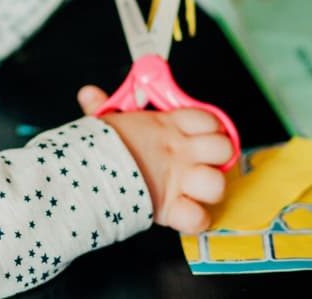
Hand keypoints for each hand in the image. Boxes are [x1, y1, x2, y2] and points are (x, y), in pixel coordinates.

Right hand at [77, 85, 230, 233]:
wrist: (88, 174)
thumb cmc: (98, 146)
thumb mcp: (103, 122)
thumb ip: (102, 107)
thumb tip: (89, 94)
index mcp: (168, 127)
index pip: (207, 118)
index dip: (210, 125)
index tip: (197, 134)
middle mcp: (180, 153)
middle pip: (223, 148)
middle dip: (217, 156)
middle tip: (199, 160)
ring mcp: (180, 181)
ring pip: (217, 184)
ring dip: (209, 188)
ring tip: (192, 187)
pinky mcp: (173, 209)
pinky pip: (201, 218)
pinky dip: (196, 219)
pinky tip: (186, 212)